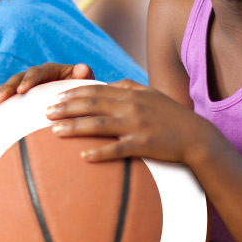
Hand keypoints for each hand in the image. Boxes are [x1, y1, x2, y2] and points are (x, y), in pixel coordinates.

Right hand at [0, 63, 95, 119]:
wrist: (77, 102)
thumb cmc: (83, 93)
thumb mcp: (85, 84)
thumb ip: (84, 76)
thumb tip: (82, 68)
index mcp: (48, 71)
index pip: (36, 72)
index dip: (28, 80)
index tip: (22, 91)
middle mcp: (32, 78)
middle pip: (15, 80)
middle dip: (5, 91)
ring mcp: (21, 89)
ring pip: (4, 91)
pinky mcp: (15, 102)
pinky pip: (0, 105)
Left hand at [46, 80, 211, 164]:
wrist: (196, 136)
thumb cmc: (170, 115)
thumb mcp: (149, 95)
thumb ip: (127, 88)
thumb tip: (105, 85)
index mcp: (130, 94)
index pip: (95, 92)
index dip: (72, 94)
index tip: (54, 98)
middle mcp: (131, 107)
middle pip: (91, 106)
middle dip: (66, 108)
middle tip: (45, 113)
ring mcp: (136, 126)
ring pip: (98, 126)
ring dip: (74, 128)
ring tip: (54, 131)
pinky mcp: (144, 145)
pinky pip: (117, 149)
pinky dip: (100, 153)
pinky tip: (83, 157)